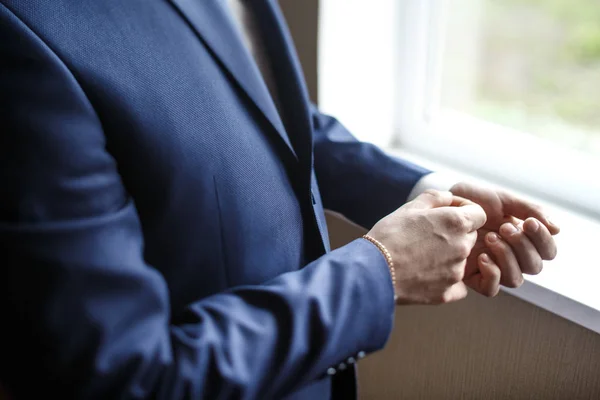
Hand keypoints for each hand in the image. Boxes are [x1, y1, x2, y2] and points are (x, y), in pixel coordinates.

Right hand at [367, 190, 486, 304]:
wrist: (373, 271)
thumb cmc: (389, 236)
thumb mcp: (409, 207)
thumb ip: (435, 198)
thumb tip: (449, 198)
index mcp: (456, 223)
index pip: (479, 214)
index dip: (465, 212)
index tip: (448, 214)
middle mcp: (462, 247)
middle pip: (471, 237)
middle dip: (456, 234)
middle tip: (428, 236)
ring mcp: (456, 272)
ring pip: (461, 261)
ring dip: (448, 256)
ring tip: (421, 256)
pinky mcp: (447, 293)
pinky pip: (456, 285)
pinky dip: (445, 280)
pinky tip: (425, 274)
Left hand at [450, 182, 559, 294]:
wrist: (444, 204)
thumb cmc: (473, 200)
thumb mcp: (502, 200)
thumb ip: (528, 210)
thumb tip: (557, 229)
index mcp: (522, 239)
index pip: (547, 251)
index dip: (543, 240)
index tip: (529, 222)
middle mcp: (511, 256)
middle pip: (535, 267)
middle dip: (523, 246)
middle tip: (504, 228)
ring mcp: (492, 267)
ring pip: (516, 280)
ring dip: (507, 258)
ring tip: (489, 238)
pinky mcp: (473, 277)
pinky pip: (491, 289)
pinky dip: (491, 273)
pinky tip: (481, 256)